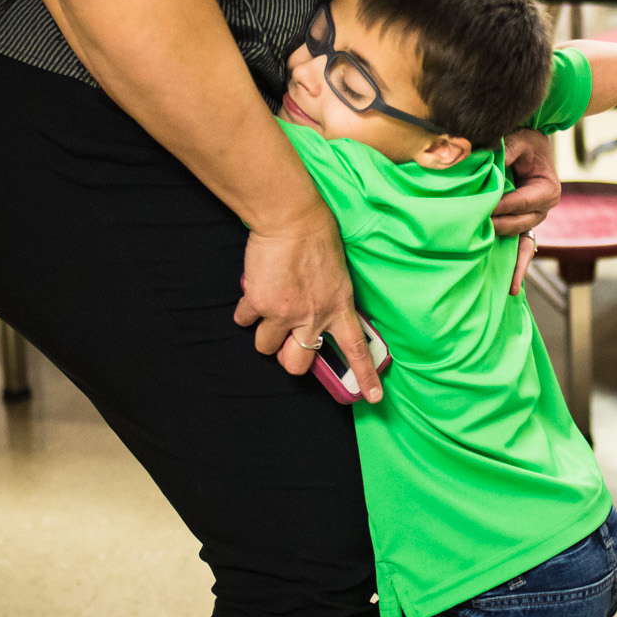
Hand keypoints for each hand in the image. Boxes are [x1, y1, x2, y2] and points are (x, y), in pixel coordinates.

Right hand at [234, 212, 382, 402]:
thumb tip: (320, 319)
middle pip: (295, 365)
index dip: (365, 376)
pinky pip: (244, 320)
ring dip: (264, 332)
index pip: (355, 350)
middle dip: (287, 358)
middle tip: (286, 342)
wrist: (291, 219)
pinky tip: (252, 293)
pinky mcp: (258, 303)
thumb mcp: (338, 275)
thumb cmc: (318, 238)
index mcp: (339, 308)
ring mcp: (284, 314)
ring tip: (267, 308)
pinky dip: (246, 311)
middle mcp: (312, 318)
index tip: (372, 398)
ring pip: (265, 347)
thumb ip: (331, 301)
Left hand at [493, 128, 560, 288]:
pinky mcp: (523, 228)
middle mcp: (543, 210)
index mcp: (547, 190)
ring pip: (521, 242)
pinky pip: (523, 251)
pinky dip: (518, 268)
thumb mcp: (519, 140)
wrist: (531, 148)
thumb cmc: (526, 144)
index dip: (501, 206)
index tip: (480, 209)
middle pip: (519, 224)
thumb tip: (489, 159)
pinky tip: (512, 288)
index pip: (521, 201)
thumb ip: (507, 149)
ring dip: (511, 260)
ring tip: (504, 284)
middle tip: (473, 232)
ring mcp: (533, 222)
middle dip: (496, 228)